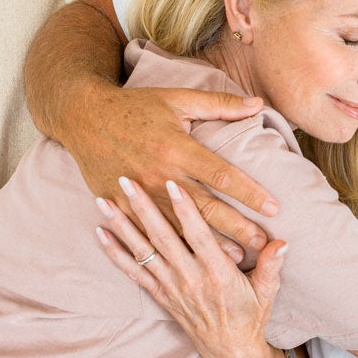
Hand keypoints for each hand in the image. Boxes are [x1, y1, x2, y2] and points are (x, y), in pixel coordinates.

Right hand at [66, 82, 273, 254]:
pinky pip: (148, 232)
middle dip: (237, 227)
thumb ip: (219, 104)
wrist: (83, 116)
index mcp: (177, 147)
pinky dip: (170, 247)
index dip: (250, 193)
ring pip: (180, 227)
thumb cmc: (135, 106)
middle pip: (206, 208)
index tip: (274, 207)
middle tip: (263, 243)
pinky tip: (189, 258)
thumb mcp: (177, 98)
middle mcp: (160, 174)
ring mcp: (139, 193)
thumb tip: (257, 104)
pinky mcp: (120, 204)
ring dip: (209, 244)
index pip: (222, 175)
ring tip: (236, 259)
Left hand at [94, 176, 287, 357]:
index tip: (173, 182)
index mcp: (217, 273)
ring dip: (121, 225)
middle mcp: (190, 279)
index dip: (185, 209)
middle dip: (142, 207)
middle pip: (162, 238)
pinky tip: (100, 234)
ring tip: (102, 200)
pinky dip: (115, 253)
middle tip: (126, 180)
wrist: (230, 352)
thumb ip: (272, 264)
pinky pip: (133, 272)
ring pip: (142, 251)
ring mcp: (171, 287)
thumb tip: (283, 241)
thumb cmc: (250, 316)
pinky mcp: (160, 295)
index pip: (199, 235)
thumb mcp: (267, 291)